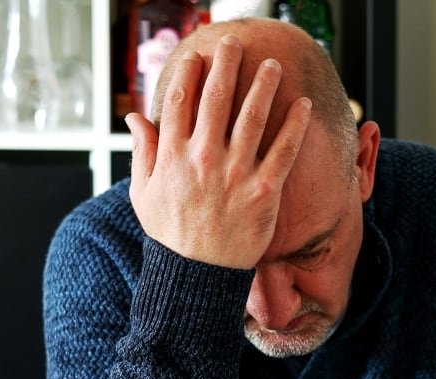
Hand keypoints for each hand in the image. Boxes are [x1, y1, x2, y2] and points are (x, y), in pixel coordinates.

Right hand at [125, 34, 312, 269]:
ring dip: (264, 85)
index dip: (189, 72)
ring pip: (252, 116)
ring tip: (272, 66)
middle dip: (226, 64)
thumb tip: (134, 118)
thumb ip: (141, 152)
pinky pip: (283, 151)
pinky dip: (295, 125)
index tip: (198, 56)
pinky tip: (302, 106)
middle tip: (236, 43)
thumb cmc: (171, 237)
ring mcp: (235, 174)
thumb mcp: (143, 194)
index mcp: (172, 156)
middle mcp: (203, 159)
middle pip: (216, 98)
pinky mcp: (263, 192)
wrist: (197, 277)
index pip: (180, 101)